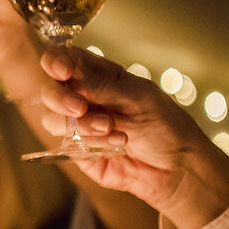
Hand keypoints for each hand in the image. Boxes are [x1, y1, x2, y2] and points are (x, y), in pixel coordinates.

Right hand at [39, 46, 228, 228]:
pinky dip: (91, 143)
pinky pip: (67, 145)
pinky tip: (117, 144)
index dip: (55, 62)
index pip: (66, 61)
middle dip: (60, 98)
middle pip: (50, 91)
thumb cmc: (165, 125)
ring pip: (52, 120)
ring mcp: (79, 127)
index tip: (60, 70)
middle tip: (80, 107)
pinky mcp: (78, 152)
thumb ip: (102, 87)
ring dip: (80, 124)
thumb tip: (69, 76)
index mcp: (100, 77)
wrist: (178, 167)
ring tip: (110, 128)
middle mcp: (84, 100)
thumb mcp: (139, 98)